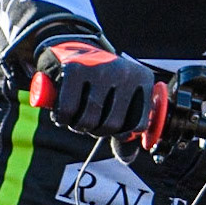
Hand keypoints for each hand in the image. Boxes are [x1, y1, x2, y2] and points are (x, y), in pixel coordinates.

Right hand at [33, 37, 155, 136]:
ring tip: (76, 117)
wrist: (72, 47)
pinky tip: (63, 115)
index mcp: (143, 79)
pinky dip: (62, 119)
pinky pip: (68, 110)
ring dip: (78, 126)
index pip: (137, 125)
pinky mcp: (75, 69)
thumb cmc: (100, 82)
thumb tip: (127, 158)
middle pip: (112, 125)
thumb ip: (125, 128)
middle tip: (89, 122)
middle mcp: (125, 72)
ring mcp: (101, 69)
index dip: (121, 134)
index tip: (110, 128)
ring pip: (89, 120)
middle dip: (96, 130)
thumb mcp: (119, 100)